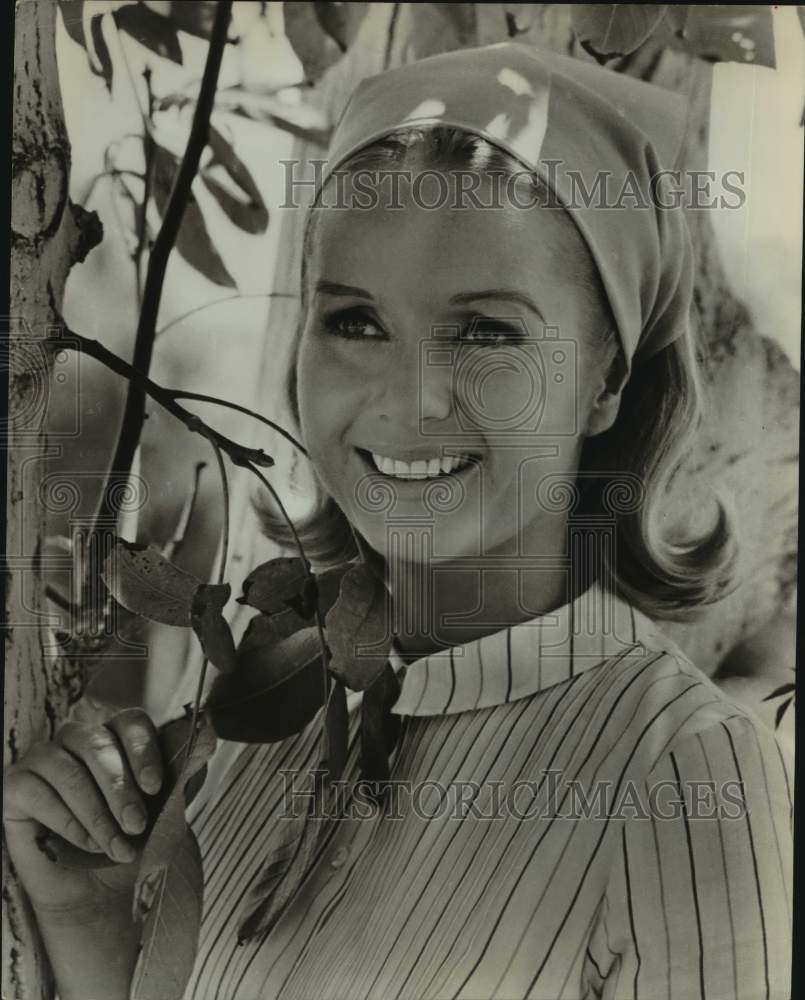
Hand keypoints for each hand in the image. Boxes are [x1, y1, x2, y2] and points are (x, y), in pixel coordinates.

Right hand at [3, 708, 163, 916]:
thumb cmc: (134, 843)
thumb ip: (183, 770)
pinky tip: (87, 844)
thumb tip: (208, 731)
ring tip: (117, 847)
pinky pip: (37, 792)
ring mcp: (45, 760)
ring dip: (97, 813)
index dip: (143, 750)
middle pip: (97, 743)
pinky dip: (66, 821)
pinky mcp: (16, 787)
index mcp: (118, 737)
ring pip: (68, 769)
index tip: (155, 786)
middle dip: (120, 788)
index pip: (130, 721)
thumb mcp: (166, 808)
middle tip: (137, 825)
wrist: (101, 895)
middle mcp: (79, 740)